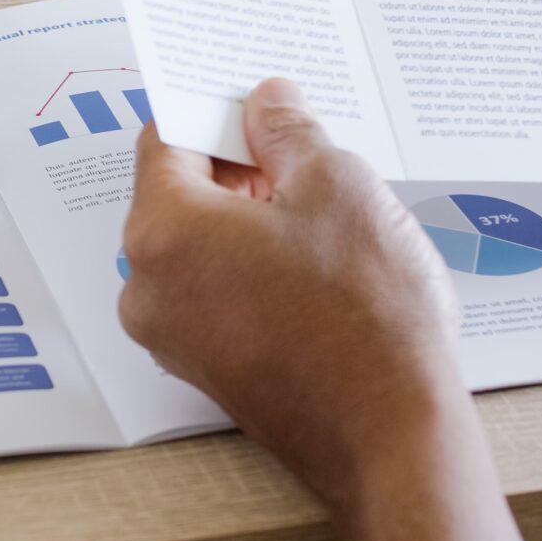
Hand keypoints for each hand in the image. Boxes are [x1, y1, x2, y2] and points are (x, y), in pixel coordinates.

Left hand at [119, 79, 461, 508]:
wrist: (392, 437)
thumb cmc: (365, 316)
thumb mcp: (338, 185)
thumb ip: (290, 132)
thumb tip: (268, 104)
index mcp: (162, 231)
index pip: (168, 139)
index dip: (218, 112)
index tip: (262, 107)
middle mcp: (148, 289)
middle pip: (179, 196)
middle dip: (239, 168)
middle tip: (305, 158)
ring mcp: (174, 338)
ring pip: (201, 248)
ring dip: (251, 221)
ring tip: (325, 218)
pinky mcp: (209, 370)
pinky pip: (217, 295)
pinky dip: (254, 269)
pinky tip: (319, 270)